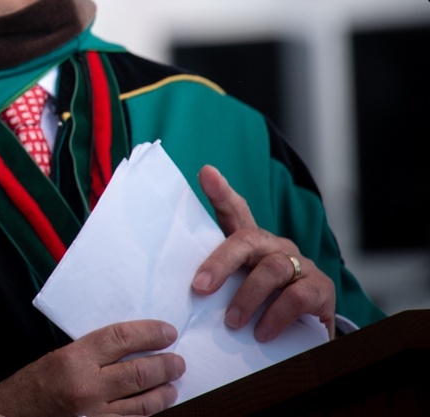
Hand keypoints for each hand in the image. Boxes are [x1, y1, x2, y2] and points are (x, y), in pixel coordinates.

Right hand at [0, 320, 184, 416]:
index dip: (149, 333)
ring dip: (164, 391)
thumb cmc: (30, 388)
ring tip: (173, 383)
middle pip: (139, 371)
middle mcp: (87, 386)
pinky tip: (155, 404)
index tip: (167, 332)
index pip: (121, 338)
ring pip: (142, 402)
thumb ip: (90, 353)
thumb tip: (128, 345)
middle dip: (165, 365)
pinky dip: (147, 411)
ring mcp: (95, 413)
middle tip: (177, 360)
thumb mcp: (56, 358)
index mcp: (73, 359)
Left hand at [193, 164, 335, 340]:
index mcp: (253, 244)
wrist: (306, 334)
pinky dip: (275, 316)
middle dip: (221, 261)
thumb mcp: (237, 290)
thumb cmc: (263, 306)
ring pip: (271, 269)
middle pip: (247, 240)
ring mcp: (301, 265)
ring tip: (232, 322)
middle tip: (199, 288)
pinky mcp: (321, 289)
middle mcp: (277, 247)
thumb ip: (216, 282)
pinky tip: (262, 333)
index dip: (221, 193)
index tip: (207, 173)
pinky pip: (296, 297)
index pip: (236, 212)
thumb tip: (186, 290)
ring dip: (247, 297)